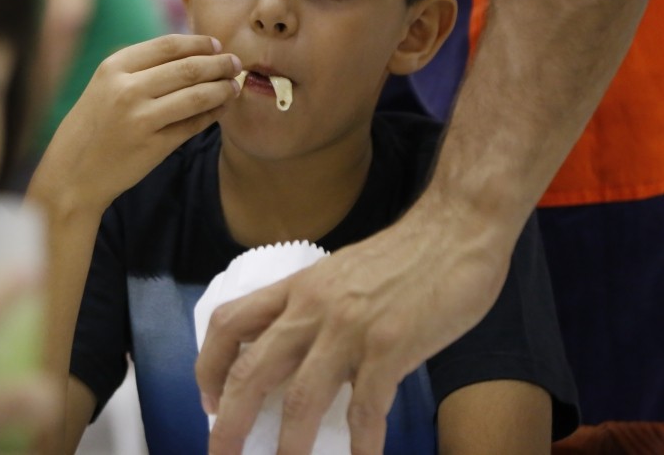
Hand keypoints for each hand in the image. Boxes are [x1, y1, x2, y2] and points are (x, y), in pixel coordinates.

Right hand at [33, 34, 240, 214]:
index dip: (198, 43)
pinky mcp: (154, 146)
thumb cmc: (90, 128)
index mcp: (113, 67)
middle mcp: (127, 89)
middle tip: (235, 63)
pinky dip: (212, 114)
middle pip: (187, 68)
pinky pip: (193, 125)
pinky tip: (221, 109)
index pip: (167, 45)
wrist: (71, 175)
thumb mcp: (103, 87)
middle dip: (218, 64)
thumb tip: (190, 54)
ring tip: (234, 86)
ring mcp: (141, 118)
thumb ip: (138, 69)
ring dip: (222, 89)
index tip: (216, 45)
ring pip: (196, 96)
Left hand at [196, 195, 509, 454]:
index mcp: (297, 288)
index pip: (230, 323)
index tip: (209, 400)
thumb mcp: (339, 274)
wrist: (455, 229)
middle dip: (230, 420)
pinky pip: (366, 407)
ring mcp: (350, 328)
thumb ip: (315, 311)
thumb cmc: (402, 255)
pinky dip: (361, 443)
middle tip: (221, 451)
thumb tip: (297, 360)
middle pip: (252, 369)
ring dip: (290, 444)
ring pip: (301, 397)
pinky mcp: (391, 346)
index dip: (209, 365)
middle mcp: (313, 308)